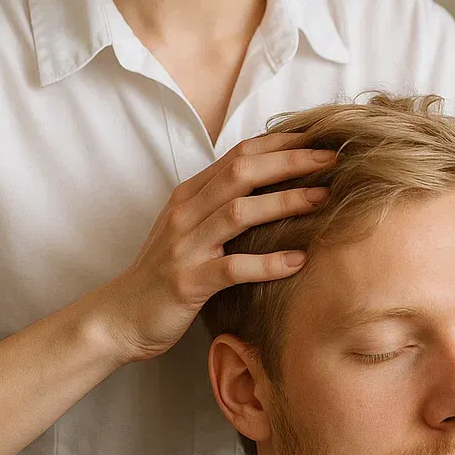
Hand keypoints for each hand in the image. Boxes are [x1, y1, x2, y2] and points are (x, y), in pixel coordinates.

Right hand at [91, 134, 333, 362]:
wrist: (121, 316)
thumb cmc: (164, 272)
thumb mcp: (190, 228)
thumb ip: (221, 203)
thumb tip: (272, 183)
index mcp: (190, 195)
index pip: (239, 154)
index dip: (280, 143)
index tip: (319, 138)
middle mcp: (187, 213)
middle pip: (242, 172)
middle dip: (290, 162)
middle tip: (332, 159)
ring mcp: (186, 246)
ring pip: (239, 213)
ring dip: (285, 202)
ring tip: (324, 199)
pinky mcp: (189, 282)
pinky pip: (233, 267)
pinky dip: (268, 263)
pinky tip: (298, 261)